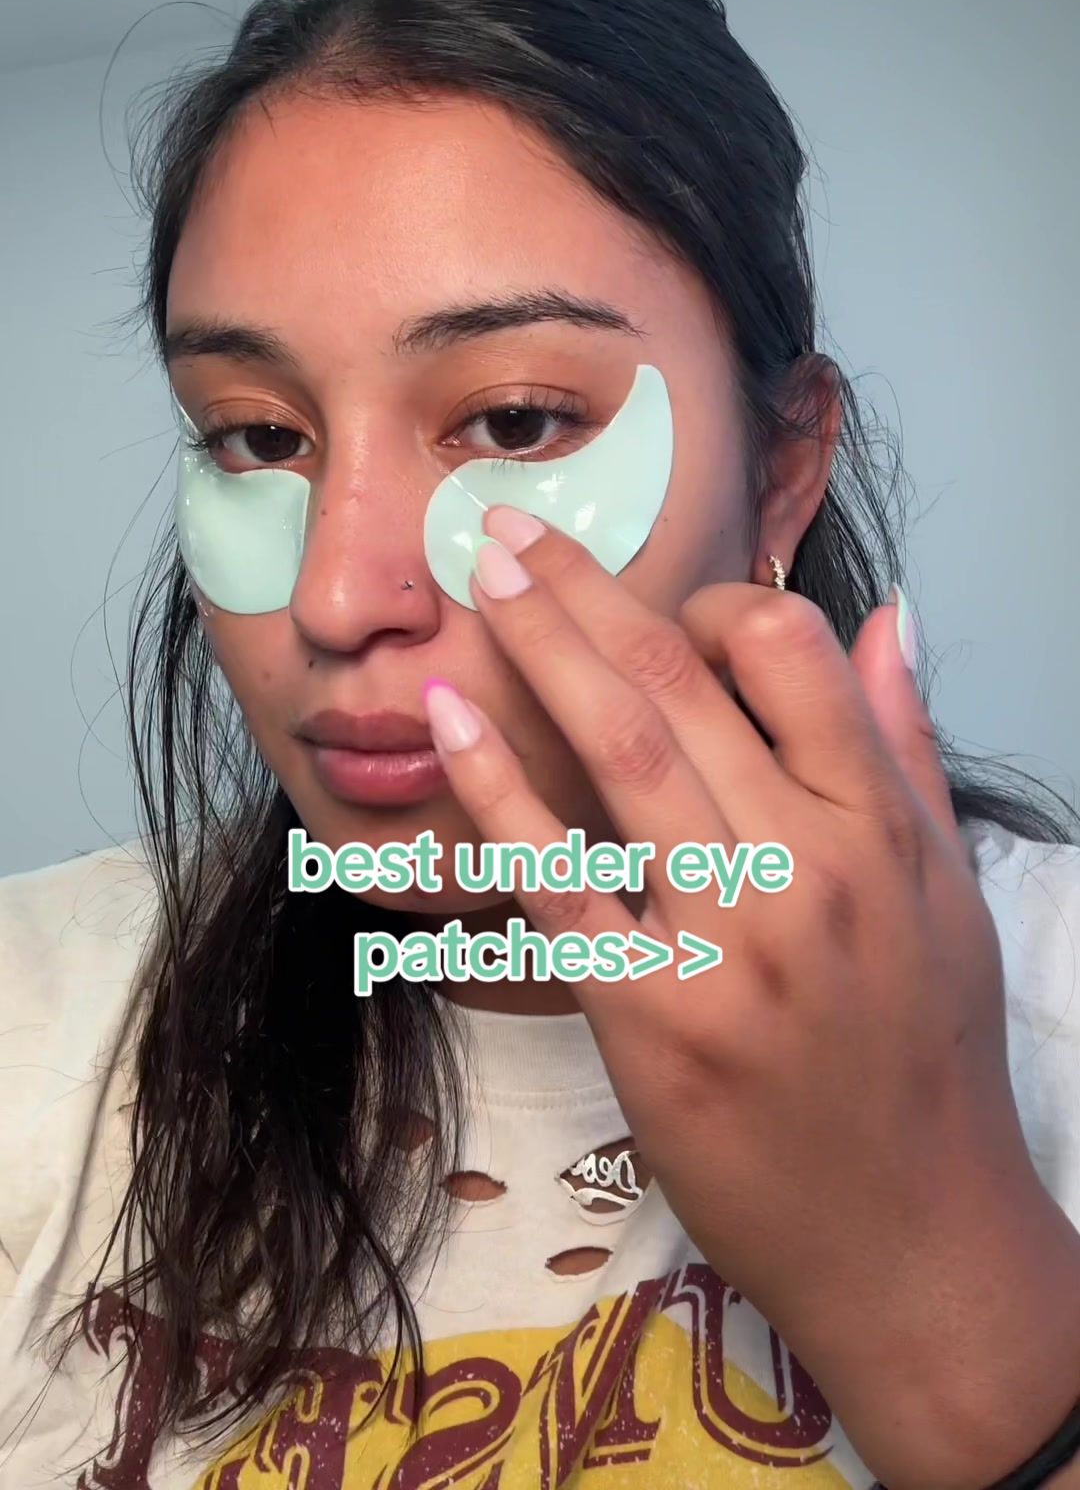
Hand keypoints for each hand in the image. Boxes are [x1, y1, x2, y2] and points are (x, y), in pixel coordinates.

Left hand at [423, 503, 1079, 1489]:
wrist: (913, 1240)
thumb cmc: (930, 1059)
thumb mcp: (952, 895)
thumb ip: (907, 749)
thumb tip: (884, 614)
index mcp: (879, 828)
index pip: (791, 653)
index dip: (718, 601)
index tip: (669, 601)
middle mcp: (804, 867)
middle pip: (681, 687)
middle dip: (587, 591)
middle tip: (511, 524)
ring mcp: (723, 941)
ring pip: (620, 759)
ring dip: (540, 652)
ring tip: (481, 574)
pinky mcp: (650, 1016)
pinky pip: (560, 883)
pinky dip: (499, 792)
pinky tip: (449, 720)